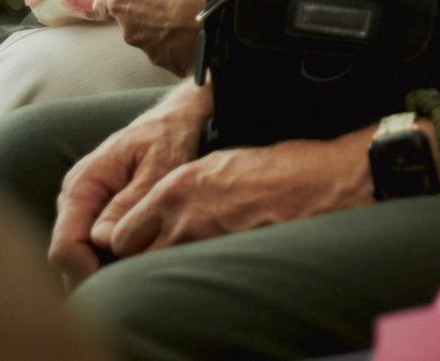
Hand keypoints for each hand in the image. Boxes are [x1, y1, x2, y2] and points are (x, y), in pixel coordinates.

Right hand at [49, 81, 212, 282]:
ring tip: (132, 275)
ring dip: (96, 270)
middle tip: (128, 287)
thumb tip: (103, 240)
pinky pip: (86, 245)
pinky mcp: (92, 210)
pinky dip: (103, 260)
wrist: (174, 120)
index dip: (85, 272)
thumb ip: (131, 201)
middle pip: (65, 257)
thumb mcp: (159, 166)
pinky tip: (130, 263)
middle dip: (90, 277)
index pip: (65, 246)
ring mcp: (80, 204)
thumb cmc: (169, 138)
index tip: (117, 284)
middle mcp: (73, 196)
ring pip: (74, 254)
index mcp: (83, 184)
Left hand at [95, 0, 211, 76]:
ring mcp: (151, 52)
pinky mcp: (173, 66)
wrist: (229, 6)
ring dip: (167, 30)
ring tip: (194, 16)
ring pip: (154, 40)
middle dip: (149, 12)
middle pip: (131, 22)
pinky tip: (203, 32)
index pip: (100, 4)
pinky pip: (176, 54)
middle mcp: (129, 30)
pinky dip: (185, 46)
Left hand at [101, 126, 374, 259]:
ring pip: (160, 270)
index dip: (126, 240)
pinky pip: (193, 276)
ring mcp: (203, 243)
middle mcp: (181, 219)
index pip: (120, 233)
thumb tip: (159, 209)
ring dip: (166, 265)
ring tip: (185, 257)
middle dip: (139, 257)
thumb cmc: (273, 168)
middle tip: (155, 251)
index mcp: (174, 189)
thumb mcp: (216, 163)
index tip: (135, 240)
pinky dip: (194, 275)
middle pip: (133, 257)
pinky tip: (209, 264)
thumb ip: (180, 188)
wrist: (318, 183)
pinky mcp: (224, 260)